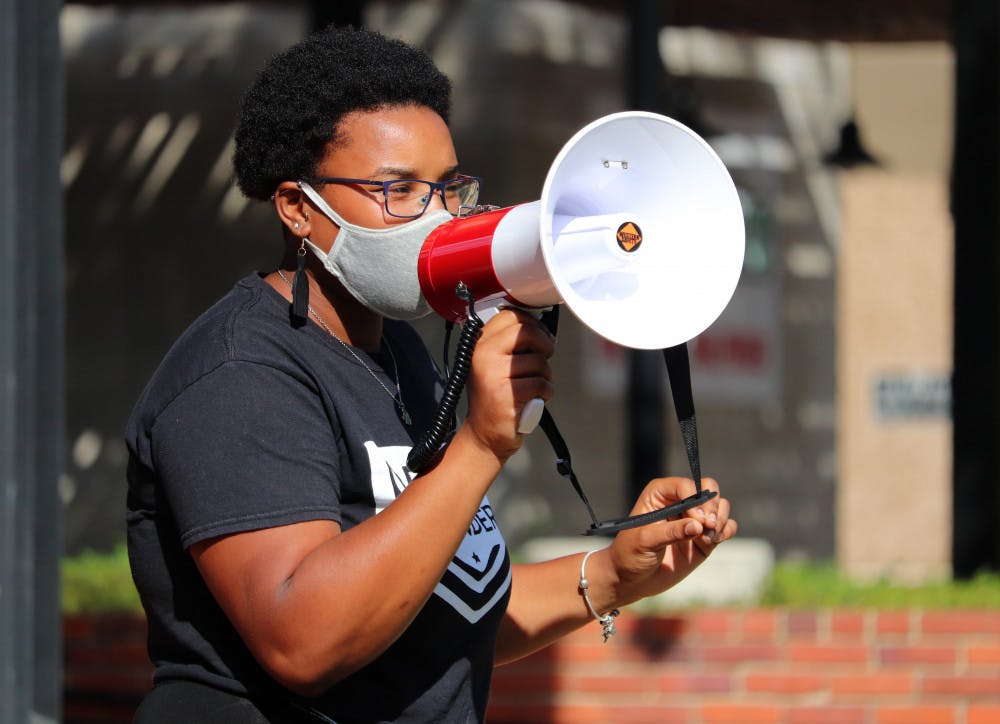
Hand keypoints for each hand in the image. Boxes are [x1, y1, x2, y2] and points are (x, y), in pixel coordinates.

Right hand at [464, 309, 554, 461]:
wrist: (484, 434)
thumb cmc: (495, 398)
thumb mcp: (495, 363)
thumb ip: (511, 343)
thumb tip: (540, 326)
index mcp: (480, 344)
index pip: (510, 315)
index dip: (532, 324)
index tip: (539, 335)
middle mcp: (483, 355)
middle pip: (527, 332)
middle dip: (544, 345)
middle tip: (545, 356)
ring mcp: (493, 375)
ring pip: (539, 361)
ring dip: (545, 375)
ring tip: (532, 386)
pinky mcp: (506, 395)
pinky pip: (541, 384)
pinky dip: (545, 393)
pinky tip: (533, 399)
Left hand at [607, 476, 736, 605]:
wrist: (632, 578)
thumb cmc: (630, 553)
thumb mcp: (645, 541)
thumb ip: (671, 532)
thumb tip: (698, 526)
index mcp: (660, 493)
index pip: (685, 485)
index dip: (695, 500)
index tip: (697, 520)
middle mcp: (680, 501)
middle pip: (708, 489)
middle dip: (713, 506)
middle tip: (709, 525)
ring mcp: (694, 519)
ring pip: (720, 506)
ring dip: (720, 519)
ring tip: (709, 537)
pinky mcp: (704, 537)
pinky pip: (726, 527)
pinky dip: (726, 531)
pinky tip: (714, 541)